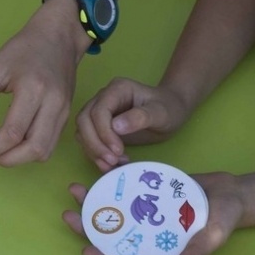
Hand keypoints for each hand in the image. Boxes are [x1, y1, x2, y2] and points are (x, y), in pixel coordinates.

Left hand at [0, 0, 86, 164]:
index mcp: (32, 89)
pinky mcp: (67, 115)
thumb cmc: (23, 50)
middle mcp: (53, 104)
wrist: (58, 37)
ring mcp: (64, 111)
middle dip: (6, 160)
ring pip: (45, 151)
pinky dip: (32, 151)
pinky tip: (16, 144)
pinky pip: (51, 144)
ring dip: (20, 159)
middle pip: (34, 149)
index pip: (12, 133)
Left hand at [61, 172, 243, 254]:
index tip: (86, 251)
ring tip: (74, 188)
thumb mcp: (214, 234)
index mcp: (158, 244)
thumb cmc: (224, 218)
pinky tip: (97, 170)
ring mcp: (146, 208)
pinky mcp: (149, 189)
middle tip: (69, 214)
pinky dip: (111, 180)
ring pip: (114, 207)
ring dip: (93, 200)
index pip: (128, 254)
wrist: (232, 192)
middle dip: (88, 224)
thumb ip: (199, 250)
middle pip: (112, 229)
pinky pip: (126, 186)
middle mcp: (147, 228)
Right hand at [76, 77, 192, 171]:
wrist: (171, 111)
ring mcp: (99, 112)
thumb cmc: (168, 108)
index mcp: (117, 90)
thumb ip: (140, 117)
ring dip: (93, 150)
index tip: (118, 150)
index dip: (104, 132)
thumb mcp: (160, 112)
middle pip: (84, 120)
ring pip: (82, 131)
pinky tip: (112, 163)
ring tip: (113, 164)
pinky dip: (96, 154)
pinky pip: (88, 140)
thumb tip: (115, 127)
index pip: (99, 110)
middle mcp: (103, 98)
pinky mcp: (100, 127)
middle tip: (112, 161)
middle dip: (94, 143)